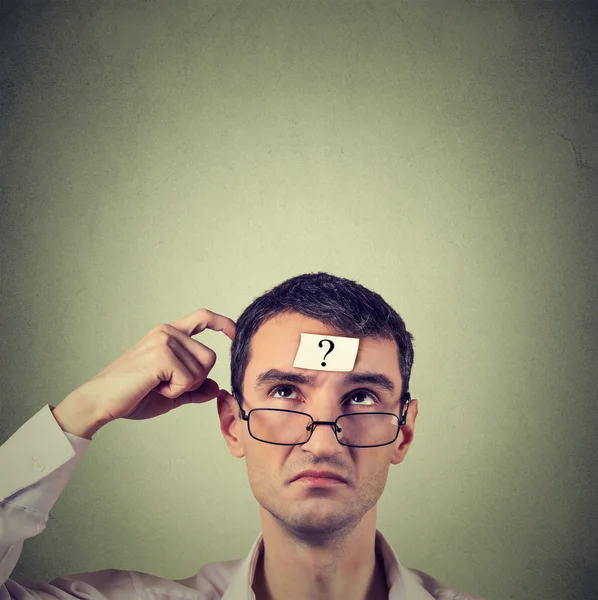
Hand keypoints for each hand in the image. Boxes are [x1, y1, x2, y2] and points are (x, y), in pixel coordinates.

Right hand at [63, 308, 235, 424]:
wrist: (101, 402)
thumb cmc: (132, 395)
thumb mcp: (171, 393)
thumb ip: (194, 389)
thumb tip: (216, 386)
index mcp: (168, 334)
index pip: (202, 317)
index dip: (223, 323)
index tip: (234, 333)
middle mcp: (167, 331)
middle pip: (210, 357)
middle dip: (195, 380)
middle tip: (164, 384)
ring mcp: (164, 340)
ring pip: (202, 370)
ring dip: (183, 387)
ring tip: (156, 385)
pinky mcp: (161, 354)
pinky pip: (189, 379)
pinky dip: (175, 391)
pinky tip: (154, 387)